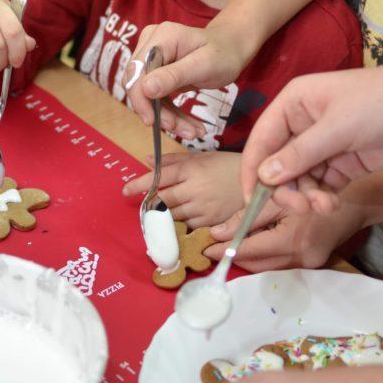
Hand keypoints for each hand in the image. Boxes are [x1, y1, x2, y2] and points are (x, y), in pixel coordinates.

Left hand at [123, 151, 243, 228]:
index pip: (159, 177)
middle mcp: (195, 189)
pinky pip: (187, 226)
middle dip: (149, 203)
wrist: (258, 183)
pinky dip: (179, 223)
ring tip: (157, 213)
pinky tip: (177, 220)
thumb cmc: (227, 166)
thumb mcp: (202, 157)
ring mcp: (203, 207)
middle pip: (162, 200)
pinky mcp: (211, 222)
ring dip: (162, 215)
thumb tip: (148, 160)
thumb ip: (174, 160)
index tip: (125, 190)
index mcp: (192, 169)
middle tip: (142, 204)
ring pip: (172, 215)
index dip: (139, 184)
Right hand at [124, 20, 254, 130]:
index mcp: (160, 37)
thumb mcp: (204, 65)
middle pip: (140, 85)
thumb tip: (145, 89)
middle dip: (159, 112)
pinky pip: (157, 99)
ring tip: (191, 132)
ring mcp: (152, 59)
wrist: (231, 49)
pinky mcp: (156, 74)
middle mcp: (150, 45)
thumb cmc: (223, 53)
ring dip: (167, 117)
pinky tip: (189, 127)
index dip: (141, 98)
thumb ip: (174, 75)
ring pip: (148, 97)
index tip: (153, 122)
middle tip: (183, 131)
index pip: (137, 71)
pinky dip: (171, 115)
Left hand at [206, 193, 366, 271]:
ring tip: (230, 247)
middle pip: (257, 264)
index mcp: (292, 239)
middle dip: (235, 256)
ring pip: (268, 267)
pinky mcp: (312, 266)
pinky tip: (254, 246)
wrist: (350, 201)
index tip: (205, 248)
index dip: (226, 250)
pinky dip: (265, 257)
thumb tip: (216, 233)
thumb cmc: (313, 191)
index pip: (250, 250)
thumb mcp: (277, 198)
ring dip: (249, 258)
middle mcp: (302, 258)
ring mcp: (309, 265)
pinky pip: (280, 265)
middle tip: (213, 248)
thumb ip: (245, 216)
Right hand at [240, 66, 382, 213]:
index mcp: (293, 104)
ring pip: (299, 179)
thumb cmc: (380, 103)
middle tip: (300, 206)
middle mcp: (302, 125)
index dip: (253, 170)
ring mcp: (322, 145)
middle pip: (278, 164)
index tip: (251, 199)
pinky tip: (331, 204)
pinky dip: (321, 197)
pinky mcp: (342, 162)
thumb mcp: (337, 127)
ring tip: (324, 206)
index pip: (261, 139)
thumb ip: (299, 154)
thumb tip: (263, 177)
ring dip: (307, 196)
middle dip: (286, 188)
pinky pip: (320, 185)